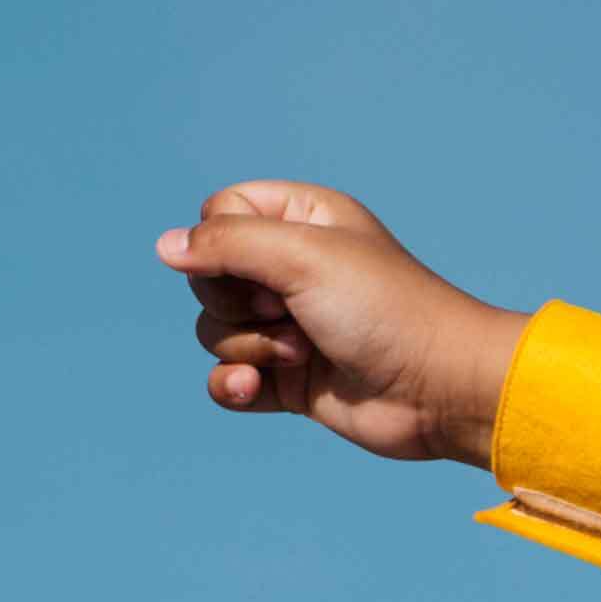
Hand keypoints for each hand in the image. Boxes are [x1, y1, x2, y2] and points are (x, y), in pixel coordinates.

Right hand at [159, 181, 523, 463]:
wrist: (436, 389)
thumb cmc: (385, 309)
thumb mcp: (303, 256)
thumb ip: (227, 243)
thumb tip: (164, 245)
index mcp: (302, 220)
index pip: (220, 213)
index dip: (222, 241)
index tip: (263, 262)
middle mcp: (291, 268)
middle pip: (208, 276)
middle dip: (235, 301)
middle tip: (287, 312)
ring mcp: (287, 326)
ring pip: (212, 330)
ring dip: (246, 346)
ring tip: (298, 353)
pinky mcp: (286, 379)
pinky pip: (227, 377)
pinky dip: (235, 385)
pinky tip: (257, 388)